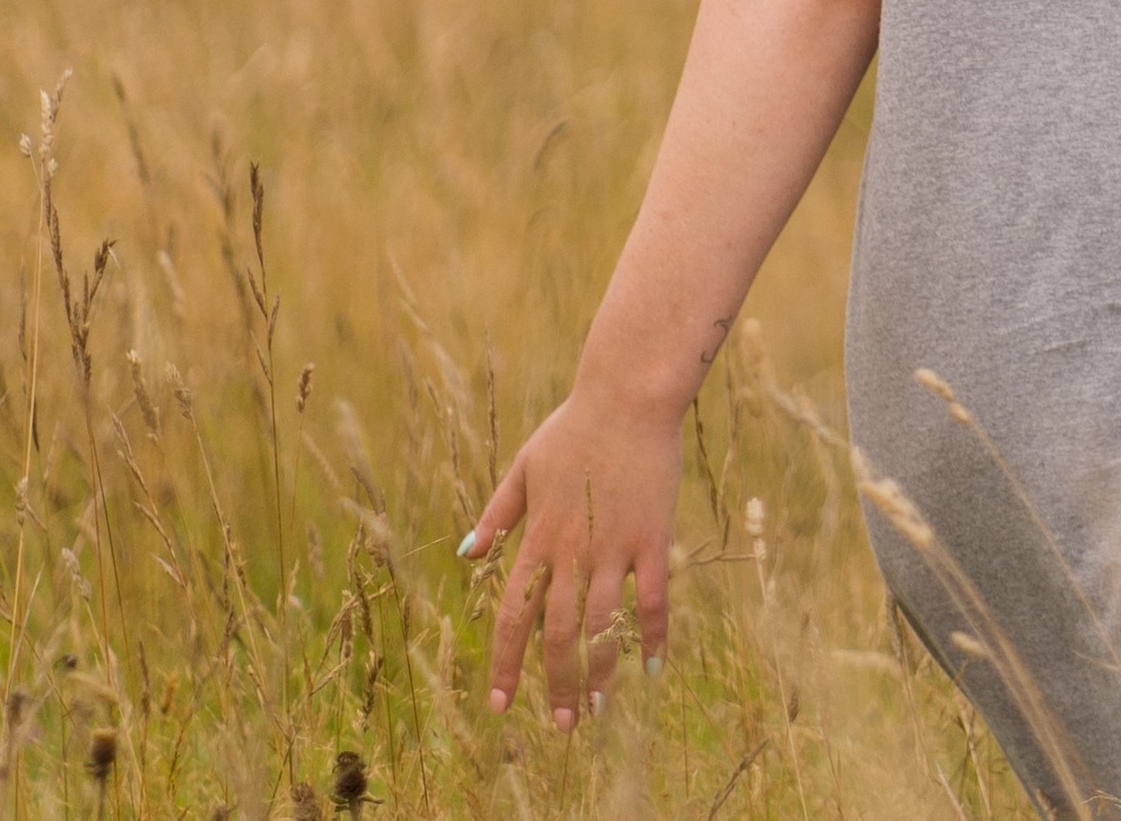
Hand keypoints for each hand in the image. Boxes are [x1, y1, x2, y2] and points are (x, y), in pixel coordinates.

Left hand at [464, 387, 683, 722]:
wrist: (627, 397)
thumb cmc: (574, 428)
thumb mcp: (523, 467)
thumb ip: (496, 515)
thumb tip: (466, 556)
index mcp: (538, 537)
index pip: (514, 614)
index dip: (506, 663)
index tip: (501, 704)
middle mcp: (572, 550)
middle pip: (557, 632)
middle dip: (556, 683)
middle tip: (562, 724)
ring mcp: (614, 546)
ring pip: (603, 624)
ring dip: (600, 672)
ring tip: (599, 710)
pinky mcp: (652, 537)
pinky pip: (654, 598)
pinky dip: (653, 634)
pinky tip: (652, 666)